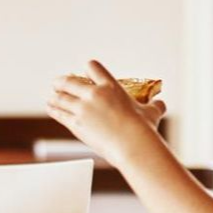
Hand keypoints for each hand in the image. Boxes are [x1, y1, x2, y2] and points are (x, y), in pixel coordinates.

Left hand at [47, 60, 165, 164]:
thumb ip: (155, 106)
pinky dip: (54, 109)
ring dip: (55, 96)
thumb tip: (162, 104)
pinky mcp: (75, 123)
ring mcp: (82, 108)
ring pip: (61, 97)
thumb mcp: (151, 113)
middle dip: (62, 81)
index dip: (87, 68)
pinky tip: (51, 107)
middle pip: (69, 81)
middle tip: (57, 83)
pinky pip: (59, 112)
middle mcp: (93, 94)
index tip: (84, 72)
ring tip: (51, 96)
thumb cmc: (143, 129)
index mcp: (111, 86)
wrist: (132, 145)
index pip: (93, 67)